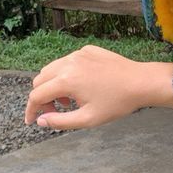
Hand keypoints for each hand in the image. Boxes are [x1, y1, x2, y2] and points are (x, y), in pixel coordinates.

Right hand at [24, 45, 162, 129]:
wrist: (141, 82)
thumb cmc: (117, 103)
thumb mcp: (88, 119)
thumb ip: (60, 122)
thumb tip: (41, 121)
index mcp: (66, 80)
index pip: (36, 95)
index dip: (31, 110)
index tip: (32, 121)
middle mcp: (68, 63)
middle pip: (40, 79)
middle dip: (42, 97)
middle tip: (56, 110)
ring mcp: (78, 54)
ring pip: (52, 68)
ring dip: (53, 85)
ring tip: (70, 99)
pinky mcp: (88, 50)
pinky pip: (68, 61)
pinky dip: (67, 73)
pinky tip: (83, 85)